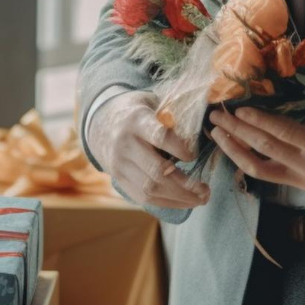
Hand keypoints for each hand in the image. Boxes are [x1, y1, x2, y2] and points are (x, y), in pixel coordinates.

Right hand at [88, 88, 210, 208]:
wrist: (98, 122)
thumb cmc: (135, 111)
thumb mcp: (151, 102)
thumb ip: (172, 114)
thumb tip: (202, 128)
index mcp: (136, 120)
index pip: (159, 137)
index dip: (179, 148)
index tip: (194, 155)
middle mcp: (125, 144)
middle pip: (156, 171)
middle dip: (185, 184)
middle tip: (206, 189)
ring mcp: (119, 164)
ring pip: (150, 189)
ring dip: (179, 198)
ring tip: (200, 199)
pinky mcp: (119, 179)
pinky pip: (143, 197)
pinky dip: (166, 202)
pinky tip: (184, 201)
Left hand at [208, 56, 304, 191]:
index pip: (287, 135)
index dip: (261, 122)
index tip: (239, 109)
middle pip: (266, 150)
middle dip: (238, 131)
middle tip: (216, 115)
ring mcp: (304, 180)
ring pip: (260, 169)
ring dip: (235, 151)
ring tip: (216, 132)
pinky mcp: (299, 184)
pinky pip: (267, 175)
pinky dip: (246, 161)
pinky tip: (232, 146)